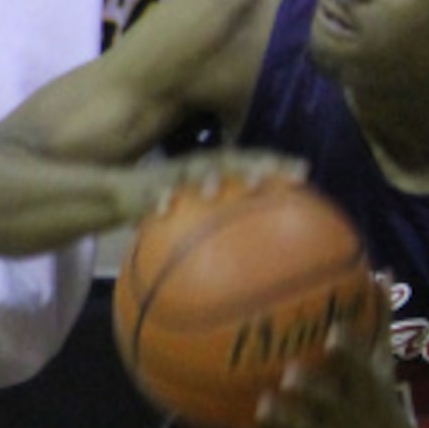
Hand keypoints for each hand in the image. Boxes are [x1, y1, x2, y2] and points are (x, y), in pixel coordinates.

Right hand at [128, 149, 307, 226]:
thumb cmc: (176, 211)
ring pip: (194, 169)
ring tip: (213, 192)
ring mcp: (175, 173)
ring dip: (205, 177)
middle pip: (231, 160)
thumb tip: (274, 268)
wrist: (123, 193)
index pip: (256, 161)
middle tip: (263, 182)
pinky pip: (152, 193)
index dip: (279, 164)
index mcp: (222, 171)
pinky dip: (159, 199)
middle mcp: (202, 166)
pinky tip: (163, 210)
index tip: (304, 172)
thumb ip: (234, 231)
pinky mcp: (146, 186)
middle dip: (248, 166)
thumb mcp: (204, 218)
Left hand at [255, 277, 391, 427]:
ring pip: (303, 426)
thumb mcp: (383, 353)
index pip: (358, 364)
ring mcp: (327, 427)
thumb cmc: (376, 382)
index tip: (333, 333)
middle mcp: (348, 407)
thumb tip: (382, 270)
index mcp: (366, 383)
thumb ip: (381, 314)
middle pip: (329, 400)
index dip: (347, 350)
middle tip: (290, 373)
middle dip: (311, 389)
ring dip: (283, 417)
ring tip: (261, 405)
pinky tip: (238, 424)